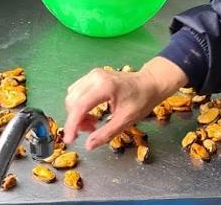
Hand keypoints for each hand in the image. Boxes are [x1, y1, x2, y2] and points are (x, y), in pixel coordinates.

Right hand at [61, 57, 186, 149]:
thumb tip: (88, 146)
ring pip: (72, 96)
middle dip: (76, 120)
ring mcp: (92, 74)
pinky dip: (79, 105)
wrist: (150, 83)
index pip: (79, 106)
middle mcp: (95, 77)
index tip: (69, 140)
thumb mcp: (126, 120)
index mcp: (104, 87)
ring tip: (92, 122)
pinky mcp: (92, 76)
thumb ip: (106, 133)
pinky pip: (77, 91)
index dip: (72, 125)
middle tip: (90, 130)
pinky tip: (91, 112)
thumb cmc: (141, 100)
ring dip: (77, 113)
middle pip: (73, 102)